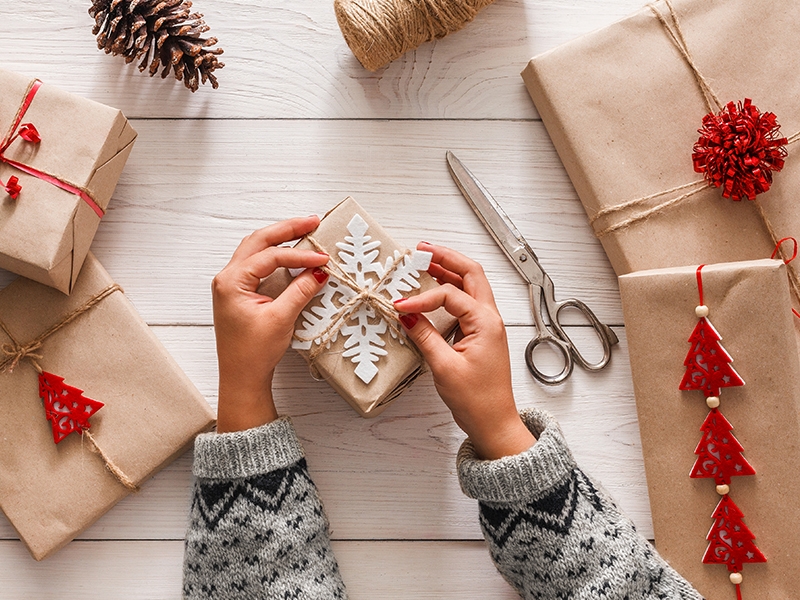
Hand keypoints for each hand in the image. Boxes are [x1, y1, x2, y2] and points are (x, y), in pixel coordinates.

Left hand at [211, 216, 329, 432]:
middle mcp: (228, 278)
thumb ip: (300, 291)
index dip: (299, 255)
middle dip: (286, 230)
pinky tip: (292, 253)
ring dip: (280, 240)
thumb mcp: (280, 319)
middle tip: (312, 222)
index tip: (322, 260)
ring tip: (304, 231)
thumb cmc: (252, 354)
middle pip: (258, 241)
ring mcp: (232, 285)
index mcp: (231, 282)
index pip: (270, 257)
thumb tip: (318, 271)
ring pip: (256, 250)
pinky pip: (258, 264)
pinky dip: (276, 256)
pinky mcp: (240, 293)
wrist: (241, 378)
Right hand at [394, 242, 535, 459]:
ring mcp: (487, 325)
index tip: (400, 305)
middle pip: (471, 274)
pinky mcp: (481, 334)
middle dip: (447, 258)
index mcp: (486, 322)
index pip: (451, 295)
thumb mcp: (444, 367)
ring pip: (470, 286)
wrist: (494, 422)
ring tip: (425, 262)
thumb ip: (425, 336)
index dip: (422, 297)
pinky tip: (433, 291)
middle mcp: (490, 319)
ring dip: (449, 271)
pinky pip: (466, 303)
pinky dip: (450, 291)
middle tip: (422, 249)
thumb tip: (407, 315)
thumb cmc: (477, 400)